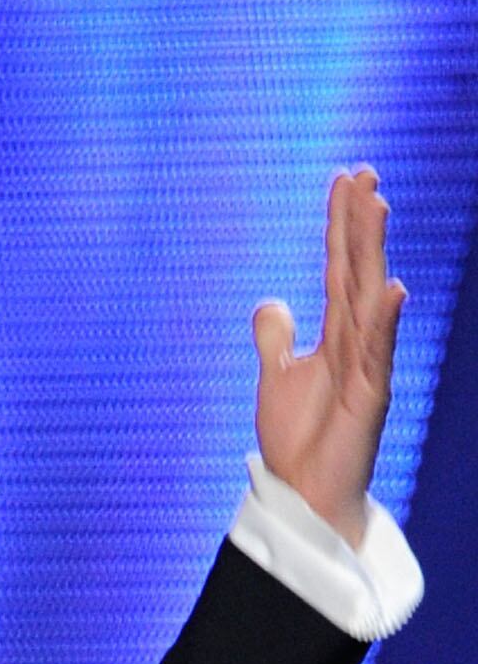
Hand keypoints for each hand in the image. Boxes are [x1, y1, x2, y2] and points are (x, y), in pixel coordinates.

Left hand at [254, 167, 405, 547]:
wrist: (304, 491)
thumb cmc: (298, 438)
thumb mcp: (276, 376)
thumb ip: (276, 338)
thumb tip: (273, 301)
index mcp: (334, 333)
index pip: (338, 266)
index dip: (340, 224)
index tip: (344, 180)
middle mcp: (355, 340)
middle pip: (358, 268)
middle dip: (360, 222)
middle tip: (364, 173)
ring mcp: (366, 365)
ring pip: (370, 297)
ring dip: (373, 252)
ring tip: (378, 206)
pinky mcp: (370, 395)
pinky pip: (378, 351)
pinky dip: (383, 319)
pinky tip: (391, 286)